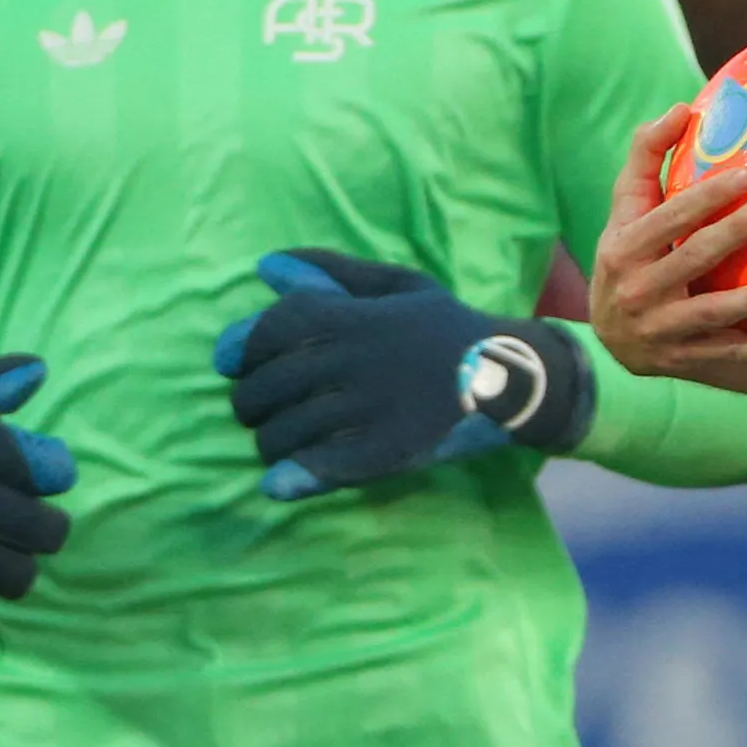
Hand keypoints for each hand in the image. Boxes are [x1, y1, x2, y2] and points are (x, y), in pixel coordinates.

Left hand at [212, 250, 591, 499]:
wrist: (513, 377)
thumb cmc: (449, 328)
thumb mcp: (398, 286)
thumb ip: (333, 273)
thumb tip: (266, 265)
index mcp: (354, 318)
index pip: (268, 332)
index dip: (238, 350)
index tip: (232, 365)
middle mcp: (355, 361)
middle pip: (265, 388)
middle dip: (249, 403)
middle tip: (260, 411)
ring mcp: (370, 409)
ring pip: (284, 434)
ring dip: (270, 442)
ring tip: (280, 443)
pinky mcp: (386, 452)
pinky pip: (319, 467)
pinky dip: (292, 476)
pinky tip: (282, 480)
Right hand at [588, 104, 746, 376]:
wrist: (610, 338)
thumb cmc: (627, 256)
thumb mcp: (625, 211)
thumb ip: (646, 158)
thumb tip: (681, 109)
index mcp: (624, 248)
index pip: (669, 218)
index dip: (706, 198)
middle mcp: (638, 290)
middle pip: (693, 258)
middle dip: (735, 233)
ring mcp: (662, 329)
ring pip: (713, 313)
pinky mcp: (685, 359)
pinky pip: (729, 356)